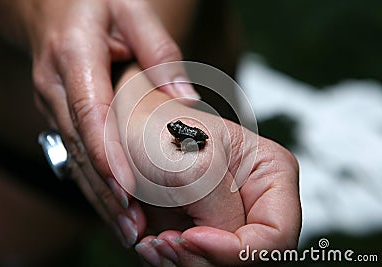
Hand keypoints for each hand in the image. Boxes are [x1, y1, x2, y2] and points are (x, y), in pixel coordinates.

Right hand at [19, 0, 197, 245]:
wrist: (55, 7)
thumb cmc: (97, 3)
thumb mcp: (133, 10)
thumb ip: (160, 51)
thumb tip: (186, 97)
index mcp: (73, 55)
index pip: (89, 112)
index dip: (106, 153)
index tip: (127, 189)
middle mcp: (56, 86)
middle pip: (81, 146)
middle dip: (106, 190)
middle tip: (134, 228)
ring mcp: (52, 103)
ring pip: (75, 158)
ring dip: (100, 197)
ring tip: (128, 230)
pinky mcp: (59, 115)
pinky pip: (76, 154)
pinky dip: (95, 183)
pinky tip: (114, 207)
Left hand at [109, 65, 300, 265]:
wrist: (129, 133)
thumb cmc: (161, 130)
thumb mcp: (196, 162)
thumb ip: (221, 210)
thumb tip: (217, 250)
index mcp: (271, 174)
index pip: (277, 235)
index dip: (237, 250)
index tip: (190, 238)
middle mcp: (254, 201)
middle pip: (248, 257)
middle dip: (204, 258)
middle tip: (166, 241)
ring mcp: (227, 221)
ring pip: (219, 264)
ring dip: (182, 262)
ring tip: (153, 241)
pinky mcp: (203, 234)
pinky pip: (196, 263)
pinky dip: (171, 261)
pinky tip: (151, 243)